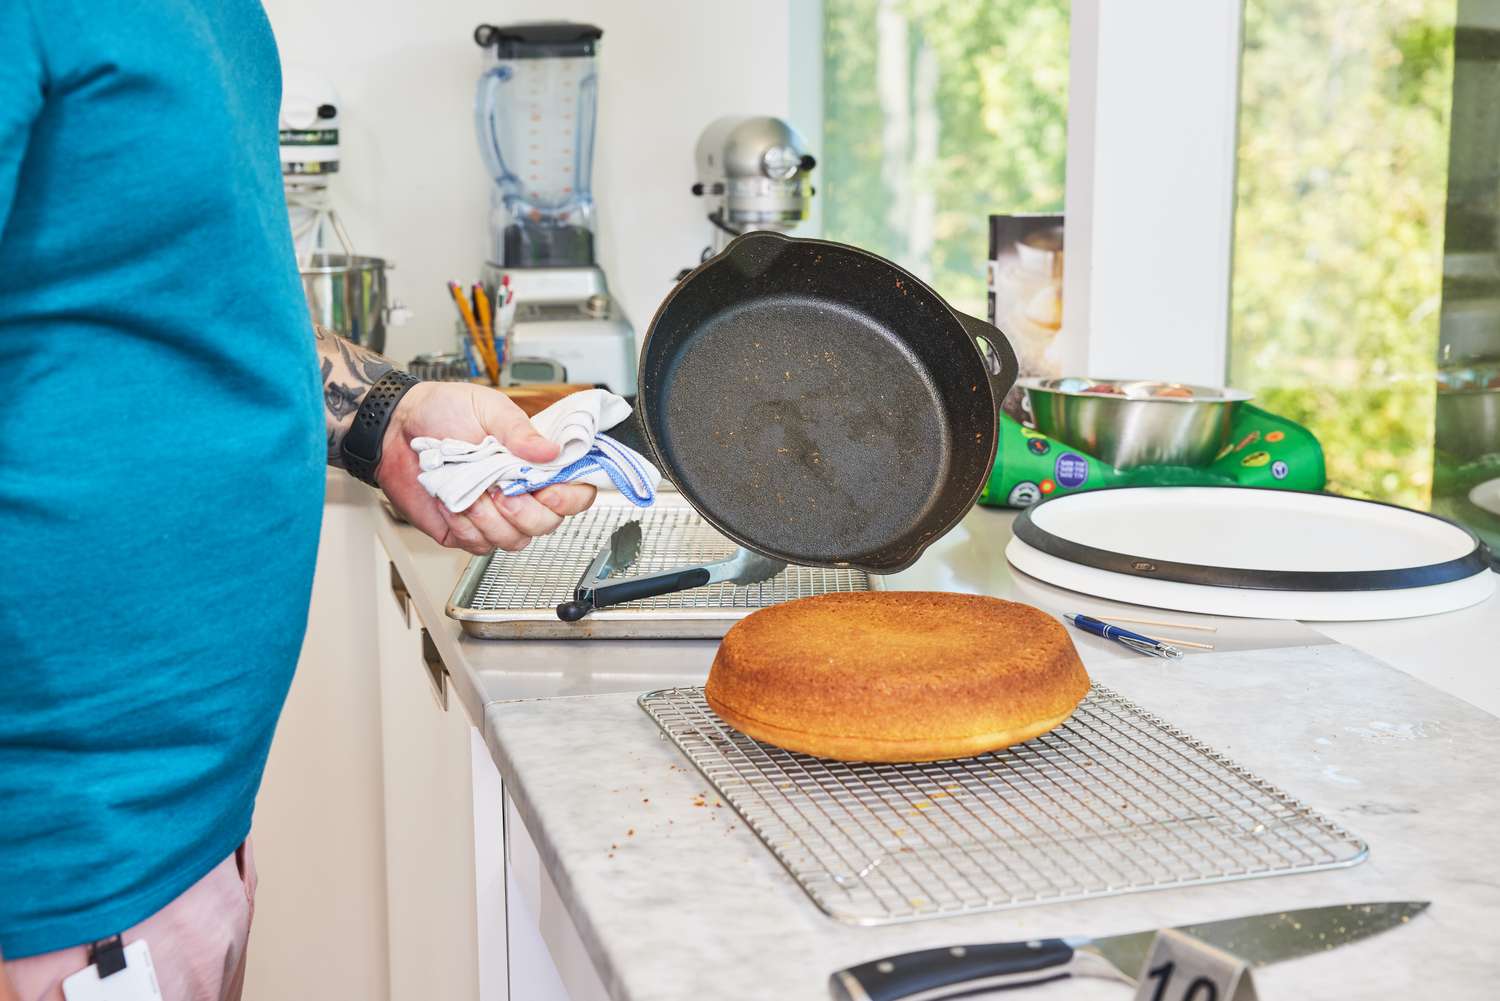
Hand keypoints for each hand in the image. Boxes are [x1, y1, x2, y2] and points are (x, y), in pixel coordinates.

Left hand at [377, 382, 596, 554]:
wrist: (395, 429)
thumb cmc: (442, 411)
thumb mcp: (486, 408)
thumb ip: (519, 430)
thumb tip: (550, 451)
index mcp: (534, 462)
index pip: (575, 492)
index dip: (569, 497)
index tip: (548, 489)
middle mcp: (521, 492)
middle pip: (547, 523)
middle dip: (524, 510)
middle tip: (501, 489)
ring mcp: (495, 515)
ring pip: (514, 540)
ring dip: (490, 518)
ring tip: (469, 490)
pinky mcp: (467, 531)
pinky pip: (479, 545)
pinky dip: (465, 525)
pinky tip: (453, 501)